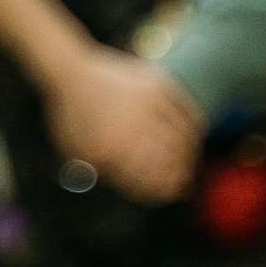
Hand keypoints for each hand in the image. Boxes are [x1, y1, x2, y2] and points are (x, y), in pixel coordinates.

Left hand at [45, 47, 203, 203]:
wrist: (71, 71)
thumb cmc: (72, 117)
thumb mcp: (78, 151)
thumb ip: (105, 172)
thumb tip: (138, 189)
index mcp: (114, 147)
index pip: (149, 178)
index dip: (162, 191)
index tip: (168, 195)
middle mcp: (135, 126)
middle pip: (171, 160)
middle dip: (180, 178)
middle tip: (183, 186)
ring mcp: (150, 103)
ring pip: (183, 137)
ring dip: (190, 156)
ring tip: (189, 166)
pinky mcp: (159, 84)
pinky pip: (186, 110)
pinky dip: (194, 127)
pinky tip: (194, 138)